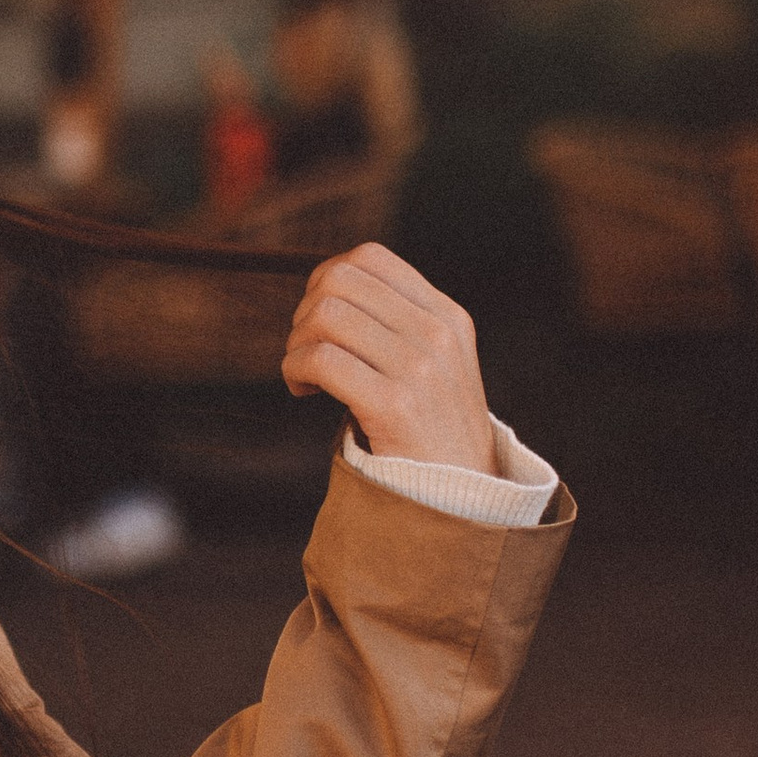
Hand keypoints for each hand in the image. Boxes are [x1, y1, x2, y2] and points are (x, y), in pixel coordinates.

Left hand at [280, 243, 493, 472]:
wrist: (463, 498)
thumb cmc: (431, 432)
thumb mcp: (434, 364)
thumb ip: (396, 325)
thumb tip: (324, 290)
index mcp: (446, 317)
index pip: (370, 259)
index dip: (326, 280)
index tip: (320, 321)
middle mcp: (437, 334)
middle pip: (340, 280)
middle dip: (305, 312)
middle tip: (306, 351)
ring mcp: (419, 369)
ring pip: (325, 316)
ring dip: (296, 345)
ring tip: (304, 375)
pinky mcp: (395, 405)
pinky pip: (321, 360)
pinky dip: (295, 371)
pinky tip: (303, 391)